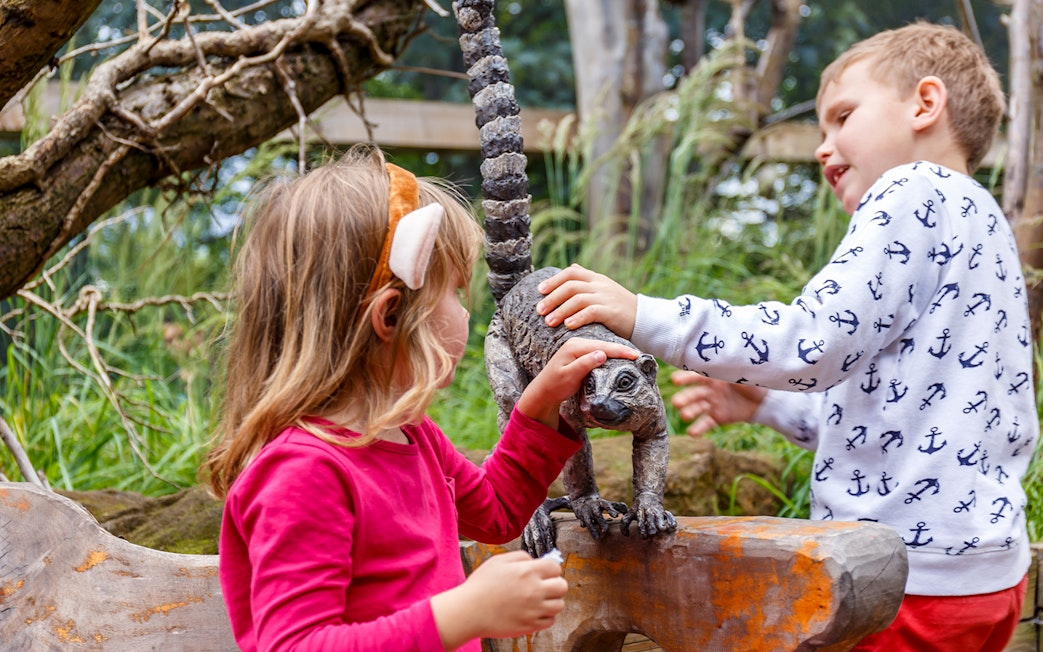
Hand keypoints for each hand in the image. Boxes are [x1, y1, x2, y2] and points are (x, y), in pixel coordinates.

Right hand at [431, 550, 566, 647]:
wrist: (469, 611)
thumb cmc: (481, 585)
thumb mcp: (498, 561)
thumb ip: (520, 556)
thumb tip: (534, 561)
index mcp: (528, 572)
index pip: (556, 568)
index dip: (550, 569)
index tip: (544, 573)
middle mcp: (535, 590)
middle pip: (562, 586)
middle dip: (556, 584)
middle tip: (545, 586)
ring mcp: (534, 610)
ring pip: (559, 605)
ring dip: (552, 601)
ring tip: (540, 600)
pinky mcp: (530, 626)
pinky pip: (550, 621)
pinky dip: (545, 616)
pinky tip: (534, 611)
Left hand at [517, 337, 637, 429]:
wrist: (543, 391)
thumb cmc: (555, 385)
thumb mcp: (569, 376)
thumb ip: (584, 364)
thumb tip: (602, 354)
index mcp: (575, 347)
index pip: (602, 347)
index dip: (620, 351)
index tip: (636, 356)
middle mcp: (577, 343)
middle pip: (604, 345)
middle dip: (622, 350)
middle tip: (640, 356)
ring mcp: (578, 347)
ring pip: (602, 347)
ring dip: (617, 352)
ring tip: (633, 356)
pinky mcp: (580, 353)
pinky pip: (598, 351)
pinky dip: (610, 354)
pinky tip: (619, 358)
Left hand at [535, 264, 636, 338]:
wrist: (645, 320)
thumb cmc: (620, 309)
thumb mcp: (604, 290)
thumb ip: (587, 282)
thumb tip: (572, 269)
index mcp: (597, 278)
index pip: (572, 272)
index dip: (554, 280)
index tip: (540, 290)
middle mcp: (600, 285)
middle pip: (570, 286)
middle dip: (552, 298)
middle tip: (540, 310)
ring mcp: (606, 297)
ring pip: (577, 299)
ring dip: (560, 310)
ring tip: (549, 322)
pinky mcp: (612, 311)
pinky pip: (591, 312)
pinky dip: (577, 318)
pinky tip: (567, 326)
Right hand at [670, 370, 765, 436]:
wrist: (764, 400)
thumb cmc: (753, 381)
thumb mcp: (743, 372)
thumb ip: (731, 370)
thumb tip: (722, 362)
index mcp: (713, 376)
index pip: (696, 376)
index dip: (685, 378)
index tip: (674, 380)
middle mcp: (709, 390)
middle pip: (694, 394)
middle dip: (684, 398)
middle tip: (676, 402)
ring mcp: (712, 404)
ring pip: (697, 408)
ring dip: (689, 412)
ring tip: (684, 416)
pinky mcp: (717, 417)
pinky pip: (706, 422)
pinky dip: (698, 428)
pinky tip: (691, 432)